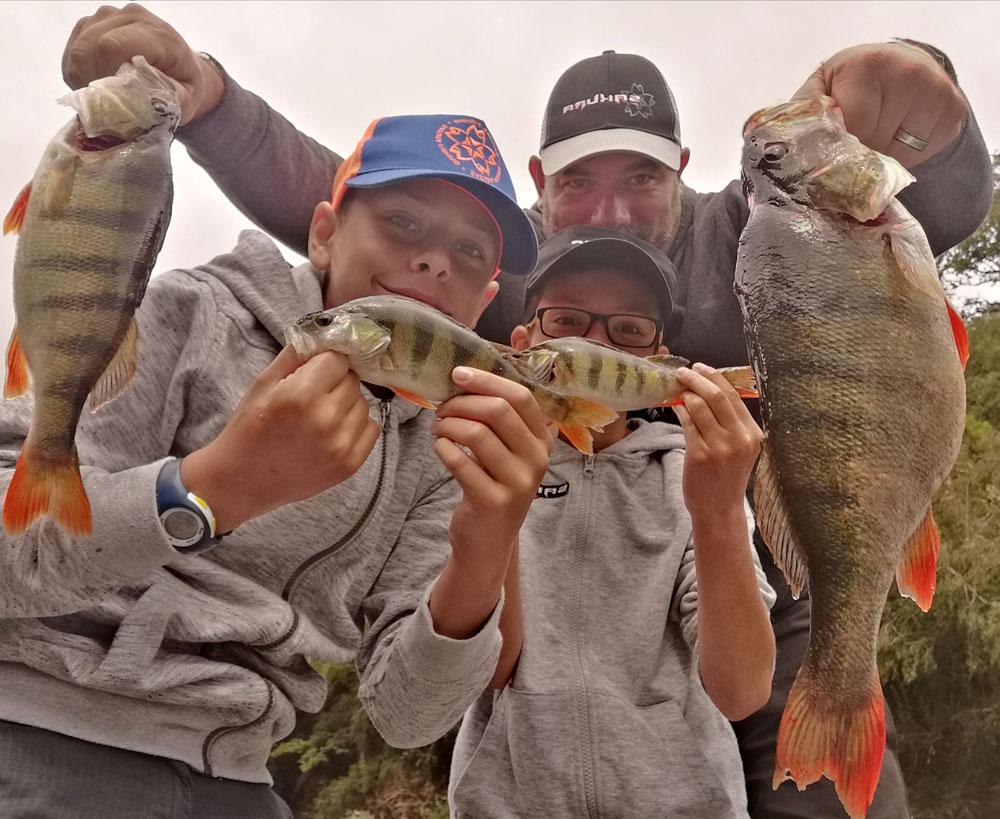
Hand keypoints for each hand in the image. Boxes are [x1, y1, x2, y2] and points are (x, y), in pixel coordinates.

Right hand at [62, 3, 224, 124]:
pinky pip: (70, 52)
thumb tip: (138, 95)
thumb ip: (167, 97)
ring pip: (76, 50)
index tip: (114, 100)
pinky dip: (78, 74)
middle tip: (109, 103)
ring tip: (107, 94)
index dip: (104, 76)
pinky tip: (98, 84)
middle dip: (92, 82)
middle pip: (87, 47)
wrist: (179, 68)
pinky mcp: (90, 24)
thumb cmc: (185, 86)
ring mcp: (107, 16)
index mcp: (157, 33)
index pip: (111, 46)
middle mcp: (130, 16)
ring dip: (84, 79)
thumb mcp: (187, 99)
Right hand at [181, 346, 379, 530]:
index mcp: (300, 395)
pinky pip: (372, 428)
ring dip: (347, 403)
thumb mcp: (264, 382)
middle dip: (335, 382)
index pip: (337, 359)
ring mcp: (340, 445)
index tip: (315, 371)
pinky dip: (357, 425)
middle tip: (313, 396)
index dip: (325, 362)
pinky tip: (333, 431)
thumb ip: (297, 354)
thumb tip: (326, 333)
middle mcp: (325, 419)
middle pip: (352, 380)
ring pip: (363, 402)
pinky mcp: (349, 464)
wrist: (242, 481)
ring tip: (320, 416)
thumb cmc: (249, 428)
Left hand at [432, 368, 554, 572]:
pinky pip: (459, 461)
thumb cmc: (494, 485)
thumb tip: (467, 378)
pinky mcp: (493, 501)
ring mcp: (517, 482)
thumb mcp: (509, 452)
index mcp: (542, 441)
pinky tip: (440, 447)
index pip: (521, 397)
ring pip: (476, 433)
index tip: (458, 374)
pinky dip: (442, 448)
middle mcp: (536, 460)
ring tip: (438, 428)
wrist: (490, 540)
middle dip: (462, 402)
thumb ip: (500, 420)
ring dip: (448, 424)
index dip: (488, 380)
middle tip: (442, 408)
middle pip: (499, 411)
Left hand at [674, 363, 762, 520]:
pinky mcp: (700, 455)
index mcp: (753, 434)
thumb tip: (707, 389)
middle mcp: (740, 439)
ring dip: (685, 393)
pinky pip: (687, 423)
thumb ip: (730, 422)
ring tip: (677, 388)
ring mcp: (720, 447)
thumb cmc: (726, 477)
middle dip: (698, 379)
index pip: (734, 396)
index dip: (715, 377)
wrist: (719, 509)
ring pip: (700, 407)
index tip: (701, 368)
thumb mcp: (739, 448)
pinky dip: (679, 410)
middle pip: (717, 396)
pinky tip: (674, 406)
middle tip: (683, 371)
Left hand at [792, 41, 966, 166]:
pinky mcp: (953, 110)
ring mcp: (936, 91)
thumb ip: (803, 113)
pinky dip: (905, 157)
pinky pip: (922, 155)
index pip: (855, 129)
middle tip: (852, 147)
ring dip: (881, 159)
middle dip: (859, 156)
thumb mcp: (820, 88)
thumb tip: (784, 146)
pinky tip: (897, 135)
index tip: (832, 154)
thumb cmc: (850, 82)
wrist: (897, 65)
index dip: (841, 150)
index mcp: (868, 66)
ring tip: (875, 138)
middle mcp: (908, 73)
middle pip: (877, 144)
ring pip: (900, 155)